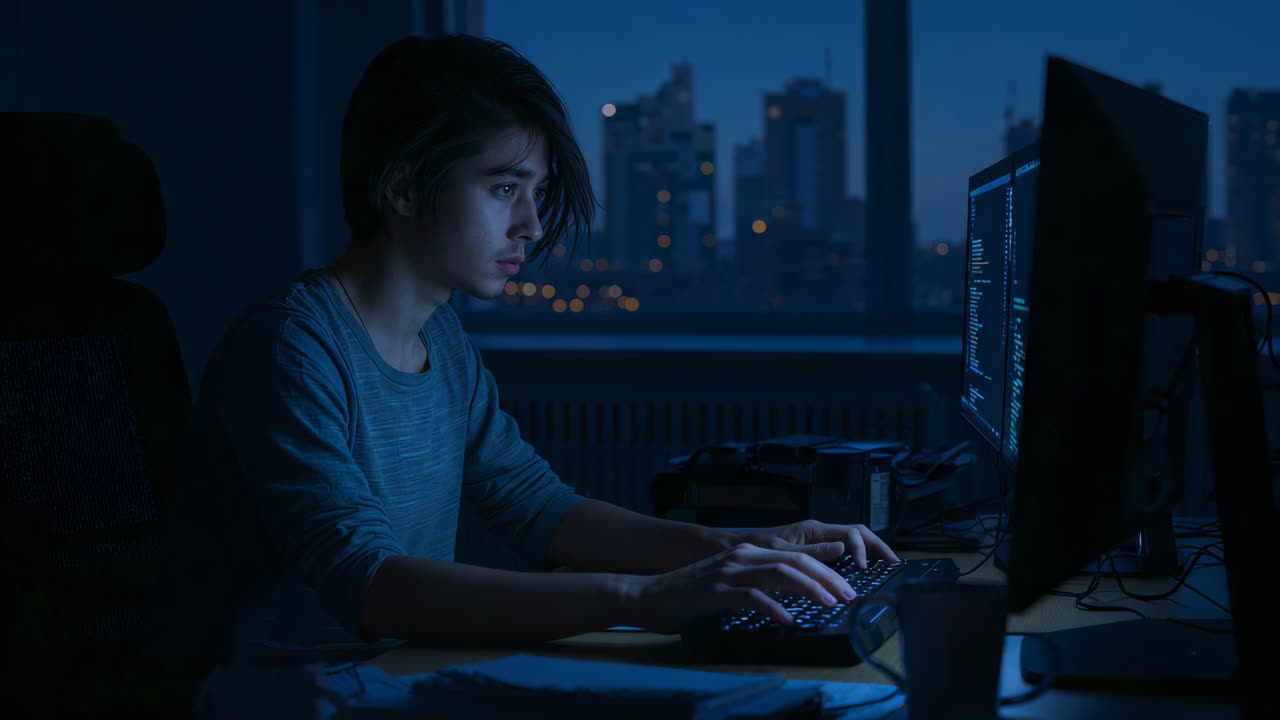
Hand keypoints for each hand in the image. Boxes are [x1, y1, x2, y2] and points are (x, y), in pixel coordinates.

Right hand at [624, 542, 857, 633]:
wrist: (650, 594)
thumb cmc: (692, 594)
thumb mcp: (732, 584)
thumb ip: (759, 584)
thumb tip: (792, 597)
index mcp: (749, 552)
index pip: (797, 554)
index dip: (825, 567)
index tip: (847, 584)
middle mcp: (742, 556)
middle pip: (795, 560)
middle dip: (826, 577)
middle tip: (848, 595)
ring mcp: (729, 571)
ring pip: (780, 573)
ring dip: (809, 588)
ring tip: (829, 604)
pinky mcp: (716, 590)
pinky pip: (752, 596)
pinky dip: (773, 607)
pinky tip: (788, 620)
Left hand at [736, 519, 899, 569]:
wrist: (735, 549)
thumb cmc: (755, 550)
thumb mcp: (781, 553)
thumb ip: (811, 552)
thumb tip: (842, 549)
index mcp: (813, 530)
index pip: (850, 532)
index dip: (862, 549)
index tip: (865, 569)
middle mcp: (818, 532)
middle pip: (857, 533)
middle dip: (877, 546)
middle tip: (894, 562)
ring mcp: (816, 539)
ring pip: (850, 540)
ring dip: (868, 551)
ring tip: (884, 566)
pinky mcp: (811, 549)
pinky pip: (840, 550)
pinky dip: (855, 557)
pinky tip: (860, 570)